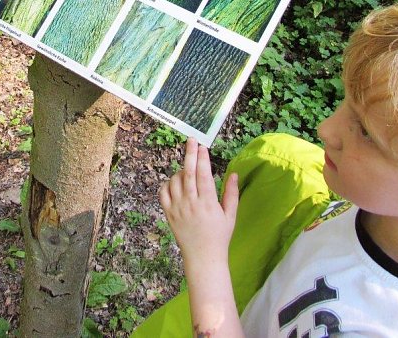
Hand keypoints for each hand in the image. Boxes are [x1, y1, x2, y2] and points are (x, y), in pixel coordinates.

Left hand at [159, 138, 238, 268]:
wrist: (203, 257)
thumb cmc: (219, 236)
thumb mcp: (230, 215)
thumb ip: (231, 193)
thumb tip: (234, 173)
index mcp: (208, 204)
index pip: (203, 175)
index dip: (203, 159)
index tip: (203, 146)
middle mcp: (191, 204)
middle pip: (188, 173)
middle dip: (190, 154)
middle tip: (191, 140)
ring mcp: (177, 209)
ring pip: (175, 181)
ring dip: (181, 171)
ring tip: (189, 170)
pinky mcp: (168, 214)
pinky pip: (163, 192)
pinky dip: (168, 183)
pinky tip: (176, 182)